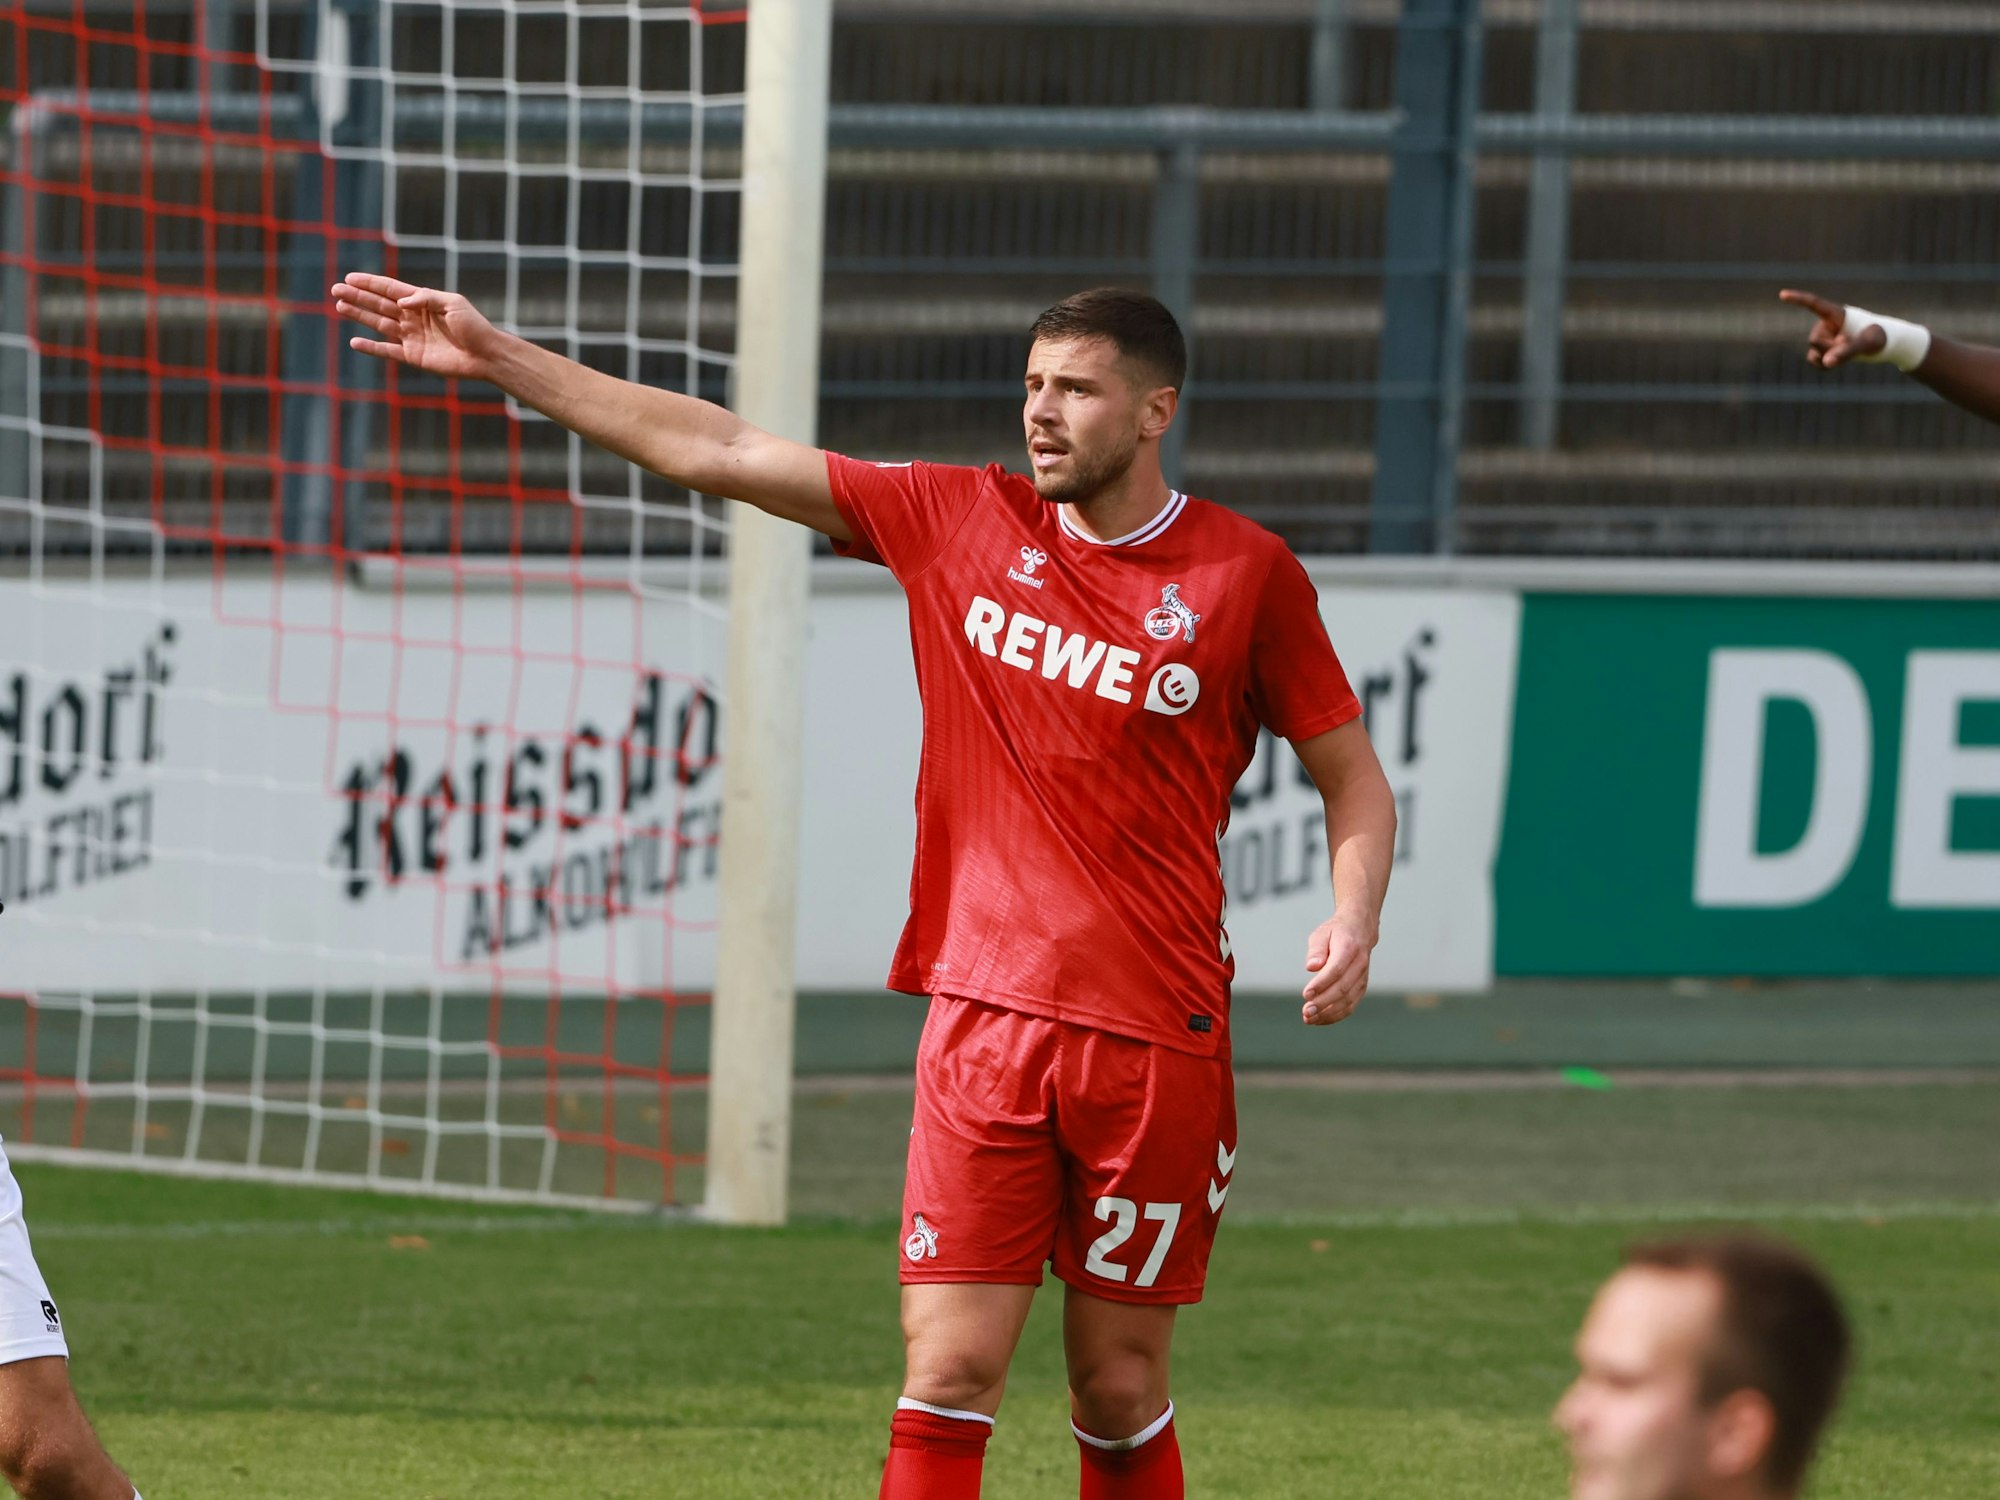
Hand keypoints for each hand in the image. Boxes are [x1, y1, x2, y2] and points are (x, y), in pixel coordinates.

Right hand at [332, 272, 504, 381]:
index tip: (349, 277)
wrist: (485, 355)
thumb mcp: (452, 304)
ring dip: (359, 315)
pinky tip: (355, 341)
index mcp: (421, 301)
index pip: (390, 289)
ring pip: (379, 324)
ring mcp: (411, 337)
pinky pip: (387, 350)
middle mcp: (412, 317)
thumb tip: (401, 302)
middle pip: (379, 304)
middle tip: (336, 290)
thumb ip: (425, 298)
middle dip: (358, 296)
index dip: (370, 283)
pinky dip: (371, 347)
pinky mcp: (413, 356)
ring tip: (340, 307)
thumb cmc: (473, 326)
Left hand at [1301, 915, 1372, 1025]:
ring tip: (1309, 1019)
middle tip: (1306, 1011)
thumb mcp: (1322, 933)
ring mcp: (1363, 977)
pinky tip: (1320, 1020)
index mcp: (1349, 948)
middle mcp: (1359, 964)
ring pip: (1348, 1000)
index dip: (1321, 984)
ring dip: (1328, 1013)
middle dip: (1323, 1003)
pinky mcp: (1361, 987)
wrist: (1360, 930)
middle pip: (1342, 988)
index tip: (1306, 994)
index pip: (1336, 969)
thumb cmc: (1336, 932)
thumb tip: (1311, 967)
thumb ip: (1316, 950)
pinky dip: (1336, 1015)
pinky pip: (1351, 1005)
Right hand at [1779, 288, 1885, 370]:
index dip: (1798, 299)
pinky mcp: (1822, 351)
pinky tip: (1835, 363)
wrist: (1881, 344)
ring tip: (1847, 353)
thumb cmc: (1878, 337)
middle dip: (1830, 348)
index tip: (1782, 294)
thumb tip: (1826, 362)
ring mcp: (1822, 338)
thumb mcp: (1868, 343)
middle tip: (1849, 345)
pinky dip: (1825, 365)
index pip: (1814, 305)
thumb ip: (1848, 351)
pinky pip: (1815, 361)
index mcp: (1836, 314)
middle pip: (1815, 340)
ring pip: (1814, 352)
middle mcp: (1825, 325)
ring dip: (1829, 357)